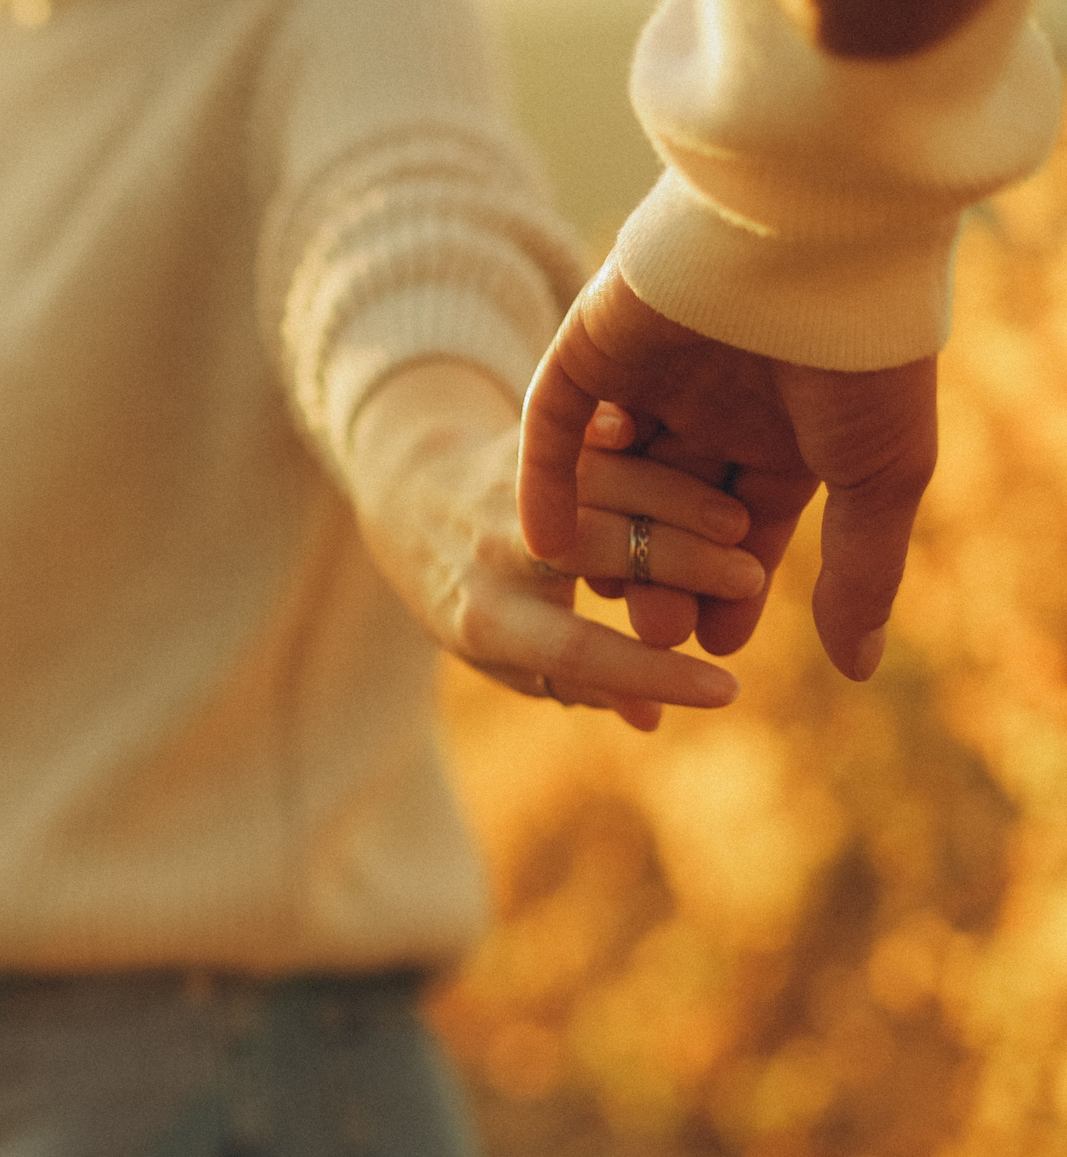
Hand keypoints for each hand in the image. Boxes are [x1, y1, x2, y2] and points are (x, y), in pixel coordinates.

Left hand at [348, 361, 756, 731]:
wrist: (407, 502)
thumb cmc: (473, 599)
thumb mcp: (503, 653)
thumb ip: (575, 683)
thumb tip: (652, 719)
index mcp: (487, 618)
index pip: (577, 653)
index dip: (653, 674)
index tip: (727, 691)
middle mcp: (492, 550)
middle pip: (594, 553)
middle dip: (681, 568)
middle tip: (750, 583)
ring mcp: (509, 487)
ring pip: (605, 486)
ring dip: (681, 505)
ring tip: (743, 528)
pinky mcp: (528, 437)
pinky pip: (598, 438)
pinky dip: (656, 453)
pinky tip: (708, 466)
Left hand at [519, 264, 935, 679]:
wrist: (819, 239)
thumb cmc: (866, 354)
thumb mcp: (877, 473)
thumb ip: (860, 570)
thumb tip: (859, 666)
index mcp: (784, 425)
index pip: (744, 525)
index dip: (729, 587)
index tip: (715, 644)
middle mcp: (713, 400)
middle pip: (673, 508)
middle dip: (667, 572)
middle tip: (657, 631)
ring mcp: (648, 372)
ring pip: (612, 474)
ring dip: (607, 535)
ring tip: (608, 593)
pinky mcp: (590, 343)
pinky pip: (552, 423)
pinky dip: (544, 480)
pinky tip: (542, 540)